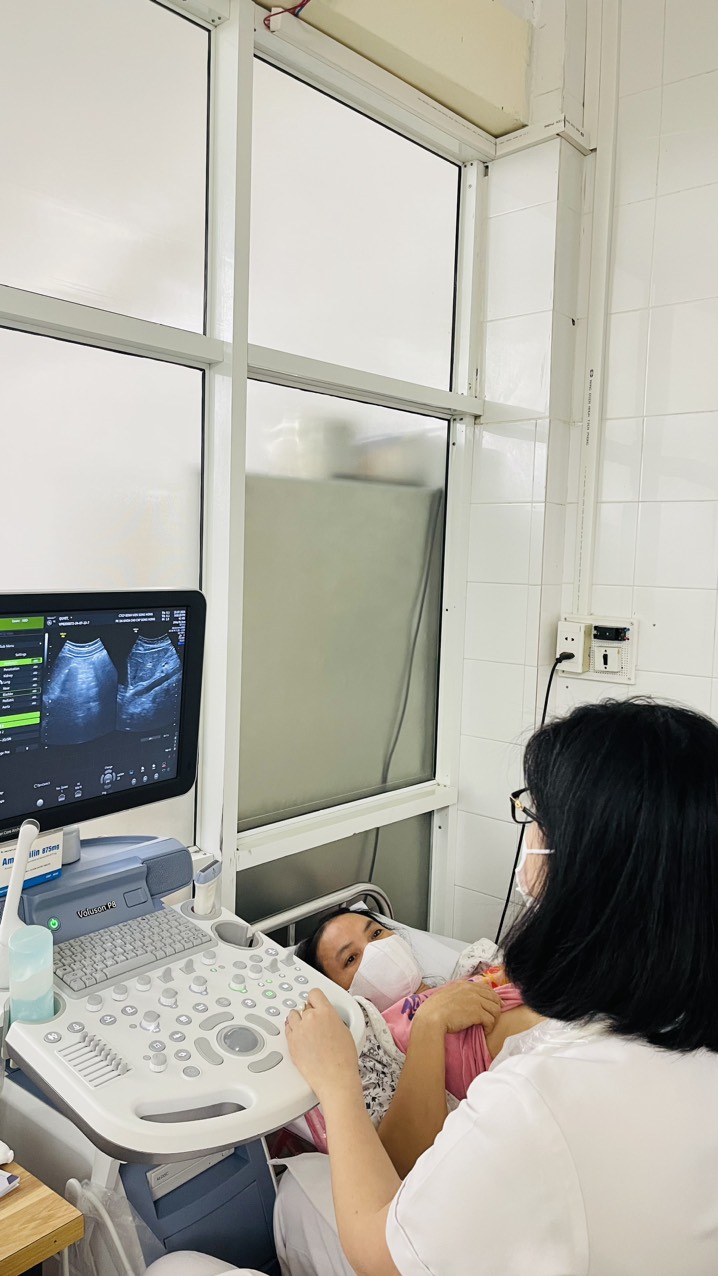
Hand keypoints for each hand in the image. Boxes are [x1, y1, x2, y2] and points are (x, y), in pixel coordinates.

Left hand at [285, 988, 360, 1103]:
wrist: (335, 1078)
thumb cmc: (343, 1060)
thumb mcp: (345, 1030)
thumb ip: (331, 1018)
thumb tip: (326, 1018)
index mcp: (326, 1012)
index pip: (314, 993)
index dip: (315, 999)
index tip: (315, 1002)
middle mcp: (310, 1018)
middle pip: (303, 1005)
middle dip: (308, 1012)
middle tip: (314, 1022)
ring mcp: (299, 1030)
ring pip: (292, 1015)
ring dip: (298, 1020)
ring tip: (305, 1029)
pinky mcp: (291, 1042)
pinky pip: (287, 1029)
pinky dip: (292, 1030)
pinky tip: (299, 1036)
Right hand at [414, 979, 501, 1034]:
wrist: (431, 1018)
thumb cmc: (434, 1010)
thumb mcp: (446, 994)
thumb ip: (457, 993)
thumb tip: (463, 999)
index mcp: (463, 984)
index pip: (486, 988)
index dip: (491, 998)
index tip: (491, 1007)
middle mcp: (471, 989)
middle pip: (494, 997)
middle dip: (496, 1008)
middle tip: (492, 1017)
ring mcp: (475, 1000)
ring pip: (495, 1008)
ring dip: (493, 1018)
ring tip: (488, 1026)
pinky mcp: (477, 1012)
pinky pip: (491, 1020)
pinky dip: (490, 1027)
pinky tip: (485, 1031)